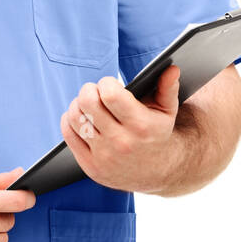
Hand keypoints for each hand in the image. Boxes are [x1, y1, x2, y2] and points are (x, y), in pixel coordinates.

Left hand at [59, 66, 181, 193]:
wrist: (157, 173)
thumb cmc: (157, 134)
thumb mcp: (167, 111)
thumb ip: (168, 88)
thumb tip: (171, 69)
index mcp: (140, 126)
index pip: (110, 94)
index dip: (107, 83)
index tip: (110, 84)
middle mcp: (121, 142)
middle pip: (88, 102)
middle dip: (89, 90)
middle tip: (96, 91)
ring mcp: (103, 156)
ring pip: (75, 117)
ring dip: (78, 104)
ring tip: (88, 104)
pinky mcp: (90, 166)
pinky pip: (68, 134)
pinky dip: (70, 120)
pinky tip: (82, 118)